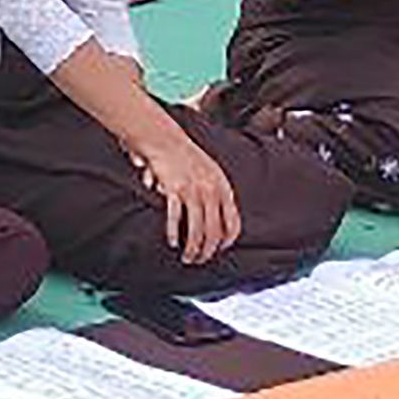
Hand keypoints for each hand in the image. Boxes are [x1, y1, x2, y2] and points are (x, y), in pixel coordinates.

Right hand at [132, 132, 241, 265]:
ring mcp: (193, 189)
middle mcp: (210, 190)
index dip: (227, 241)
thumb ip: (216, 195)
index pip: (232, 223)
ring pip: (196, 229)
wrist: (165, 138)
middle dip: (208, 250)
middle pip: (214, 231)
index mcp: (223, 187)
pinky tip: (173, 242)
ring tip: (187, 257)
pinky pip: (176, 217)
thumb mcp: (210, 173)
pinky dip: (174, 233)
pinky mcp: (174, 189)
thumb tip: (218, 221)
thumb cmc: (187, 157)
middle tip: (200, 259)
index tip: (219, 250)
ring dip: (192, 248)